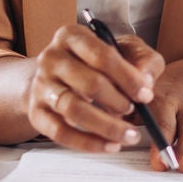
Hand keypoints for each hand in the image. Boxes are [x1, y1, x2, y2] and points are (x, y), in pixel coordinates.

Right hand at [24, 23, 164, 152]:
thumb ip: (144, 60)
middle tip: (135, 112)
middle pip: (89, 84)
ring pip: (74, 110)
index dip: (128, 78)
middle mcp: (51, 58)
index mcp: (72, 36)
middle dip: (118, 102)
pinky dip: (88, 143)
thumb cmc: (98, 62)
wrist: (59, 76)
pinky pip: (61, 133)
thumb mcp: (126, 50)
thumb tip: (146, 82)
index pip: (102, 56)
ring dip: (106, 126)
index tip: (146, 95)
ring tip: (128, 134)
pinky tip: (110, 145)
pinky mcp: (36, 113)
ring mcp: (40, 86)